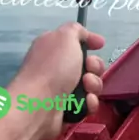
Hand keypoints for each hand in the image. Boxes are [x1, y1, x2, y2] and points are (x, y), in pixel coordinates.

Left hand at [8, 22, 104, 139]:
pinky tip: (85, 102)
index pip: (75, 42)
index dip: (89, 41)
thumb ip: (76, 30)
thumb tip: (85, 36)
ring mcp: (61, 90)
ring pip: (91, 85)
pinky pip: (87, 104)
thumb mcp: (65, 37)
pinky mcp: (67, 109)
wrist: (38, 105)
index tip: (100, 45)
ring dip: (94, 85)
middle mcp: (56, 68)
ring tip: (86, 87)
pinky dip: (89, 103)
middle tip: (89, 69)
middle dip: (95, 66)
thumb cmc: (53, 67)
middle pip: (88, 65)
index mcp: (53, 48)